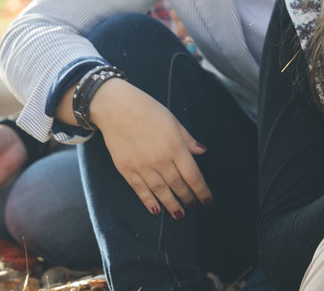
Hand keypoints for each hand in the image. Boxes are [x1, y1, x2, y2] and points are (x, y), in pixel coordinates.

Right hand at [89, 78, 210, 218]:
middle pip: (178, 185)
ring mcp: (143, 166)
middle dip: (187, 198)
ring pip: (161, 192)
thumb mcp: (174, 121)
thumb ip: (188, 139)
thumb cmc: (148, 110)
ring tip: (179, 215)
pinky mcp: (127, 170)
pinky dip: (149, 202)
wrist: (116, 109)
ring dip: (171, 205)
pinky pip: (140, 190)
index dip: (202, 191)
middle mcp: (161, 160)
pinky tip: (156, 210)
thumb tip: (202, 151)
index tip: (207, 200)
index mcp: (175, 147)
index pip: (193, 176)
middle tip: (192, 206)